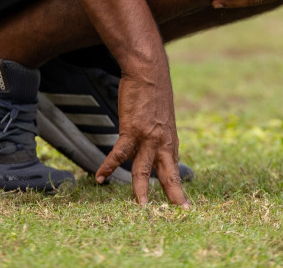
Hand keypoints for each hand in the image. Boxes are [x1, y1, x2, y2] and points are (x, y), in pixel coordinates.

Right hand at [93, 60, 189, 206]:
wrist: (149, 72)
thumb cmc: (154, 92)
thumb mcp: (163, 117)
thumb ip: (160, 134)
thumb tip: (156, 145)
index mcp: (170, 141)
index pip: (173, 170)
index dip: (177, 188)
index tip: (182, 204)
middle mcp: (163, 142)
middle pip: (169, 174)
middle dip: (174, 195)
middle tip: (181, 211)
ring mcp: (148, 138)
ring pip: (144, 170)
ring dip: (140, 190)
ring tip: (141, 207)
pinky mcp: (132, 130)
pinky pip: (119, 154)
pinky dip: (108, 167)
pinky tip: (99, 177)